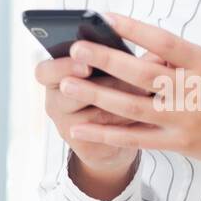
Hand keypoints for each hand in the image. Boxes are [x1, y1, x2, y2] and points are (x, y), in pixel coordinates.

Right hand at [34, 46, 167, 175]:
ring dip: (117, 99)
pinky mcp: (81, 145)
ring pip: (90, 113)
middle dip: (89, 84)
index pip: (44, 70)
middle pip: (64, 93)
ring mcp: (66, 124)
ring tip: (143, 90)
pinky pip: (103, 133)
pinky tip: (142, 111)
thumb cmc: (111, 90)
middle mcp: (56, 101)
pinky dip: (124, 120)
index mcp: (56, 77)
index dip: (62, 65)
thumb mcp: (111, 70)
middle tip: (105, 77)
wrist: (115, 134)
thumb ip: (125, 59)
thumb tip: (156, 54)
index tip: (82, 60)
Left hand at [58, 13, 200, 182]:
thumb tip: (138, 51)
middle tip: (76, 48)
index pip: (165, 41)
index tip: (106, 16)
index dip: (135, 29)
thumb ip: (178, 58)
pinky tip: (80, 124)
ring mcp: (185, 121)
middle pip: (142, 74)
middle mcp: (194, 92)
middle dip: (105, 60)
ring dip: (96, 94)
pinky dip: (105, 132)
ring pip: (131, 107)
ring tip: (67, 82)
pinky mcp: (179, 144)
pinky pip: (135, 138)